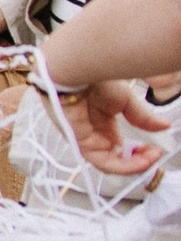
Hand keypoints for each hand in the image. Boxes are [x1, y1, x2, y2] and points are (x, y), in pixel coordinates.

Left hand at [52, 77, 171, 175]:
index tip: (157, 148)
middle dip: (140, 161)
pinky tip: (140, 161)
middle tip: (155, 154)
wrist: (76, 74)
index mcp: (104, 126)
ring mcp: (87, 141)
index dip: (140, 153)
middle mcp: (95, 137)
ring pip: (111, 165)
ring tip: (150, 158)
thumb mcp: (125, 101)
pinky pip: (103, 162)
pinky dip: (123, 166)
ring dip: (133, 166)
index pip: (122, 149)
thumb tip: (164, 126)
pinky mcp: (81, 144)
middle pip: (118, 160)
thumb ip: (142, 118)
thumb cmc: (94, 81)